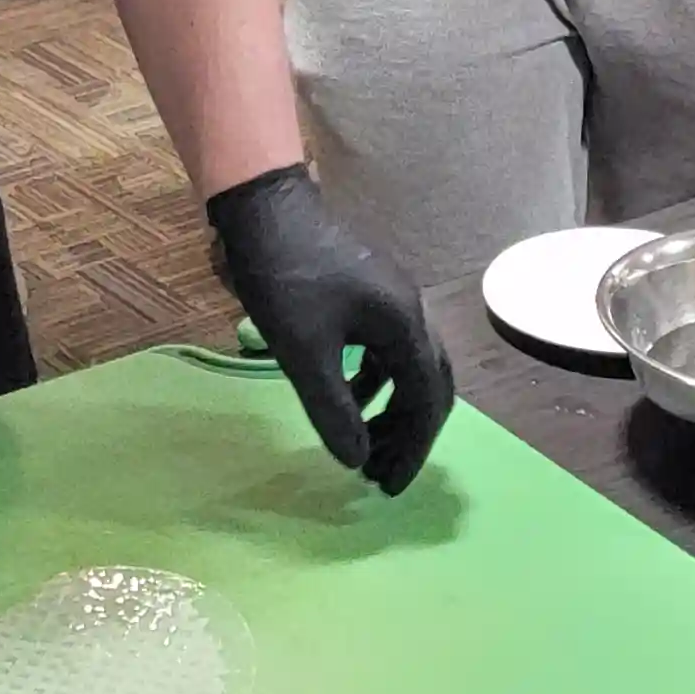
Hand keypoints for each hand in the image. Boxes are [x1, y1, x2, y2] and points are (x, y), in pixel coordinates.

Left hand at [207, 165, 455, 492]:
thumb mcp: (304, 353)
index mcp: (404, 325)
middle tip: (380, 472)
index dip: (412, 449)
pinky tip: (348, 396)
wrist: (265, 207)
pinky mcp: (369, 292)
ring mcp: (391, 298)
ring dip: (392, 408)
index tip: (388, 486)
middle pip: (429, 383)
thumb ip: (333, 410)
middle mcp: (410, 310)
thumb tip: (357, 460)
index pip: (426, 400)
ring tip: (364, 443)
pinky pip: (386, 348)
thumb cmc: (286, 278)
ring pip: (408, 366)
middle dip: (409, 432)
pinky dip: (375, 381)